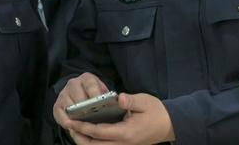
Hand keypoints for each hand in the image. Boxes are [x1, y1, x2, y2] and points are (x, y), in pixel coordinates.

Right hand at [53, 73, 111, 131]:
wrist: (80, 94)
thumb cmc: (95, 96)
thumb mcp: (103, 92)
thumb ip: (109, 97)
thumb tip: (117, 103)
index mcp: (87, 79)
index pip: (91, 85)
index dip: (95, 95)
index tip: (100, 105)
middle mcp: (73, 84)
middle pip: (79, 97)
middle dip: (86, 109)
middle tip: (93, 119)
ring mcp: (63, 94)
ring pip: (70, 107)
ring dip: (77, 117)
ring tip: (84, 126)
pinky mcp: (57, 105)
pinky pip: (60, 115)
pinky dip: (66, 122)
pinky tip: (73, 127)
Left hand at [60, 92, 174, 144]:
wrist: (169, 125)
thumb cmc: (156, 112)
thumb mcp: (144, 101)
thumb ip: (130, 101)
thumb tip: (118, 97)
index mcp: (126, 133)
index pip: (100, 133)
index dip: (84, 127)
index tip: (71, 121)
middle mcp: (123, 144)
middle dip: (80, 138)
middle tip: (69, 126)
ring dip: (85, 141)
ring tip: (75, 129)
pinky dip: (94, 141)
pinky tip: (87, 132)